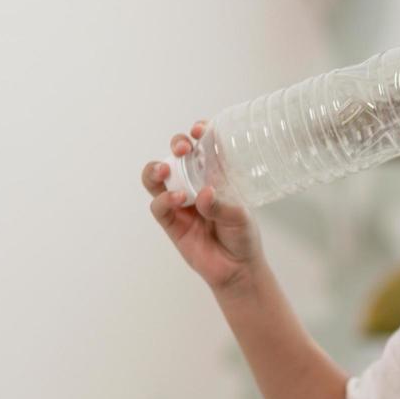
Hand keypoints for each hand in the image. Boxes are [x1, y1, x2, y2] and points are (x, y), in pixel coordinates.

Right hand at [143, 120, 262, 293]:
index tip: (200, 129)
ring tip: (166, 170)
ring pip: (156, 177)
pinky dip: (164, 199)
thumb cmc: (243, 237)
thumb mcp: (241, 217)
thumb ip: (222, 205)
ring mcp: (179, 202)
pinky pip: (158, 205)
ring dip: (156, 168)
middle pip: (175, 155)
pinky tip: (178, 199)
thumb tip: (204, 193)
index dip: (200, 134)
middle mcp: (194, 184)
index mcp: (214, 176)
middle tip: (182, 148)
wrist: (237, 269)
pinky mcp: (170, 222)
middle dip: (176, 145)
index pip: (204, 148)